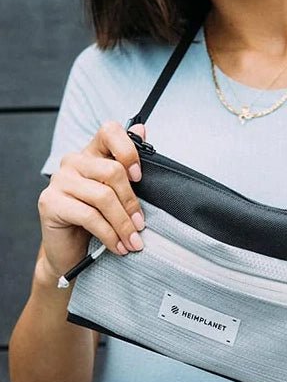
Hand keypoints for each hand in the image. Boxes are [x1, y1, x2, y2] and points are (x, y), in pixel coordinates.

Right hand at [37, 121, 146, 279]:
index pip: (109, 131)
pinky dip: (109, 234)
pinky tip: (117, 247)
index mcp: (91, 153)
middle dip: (131, 202)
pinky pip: (89, 216)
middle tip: (141, 225)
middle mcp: (73, 161)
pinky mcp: (50, 202)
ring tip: (133, 242)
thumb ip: (127, 164)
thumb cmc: (97, 220)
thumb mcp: (117, 192)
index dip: (128, 150)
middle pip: (112, 171)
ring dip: (123, 224)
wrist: (69, 251)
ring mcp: (59, 180)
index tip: (139, 176)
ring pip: (103, 197)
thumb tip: (141, 130)